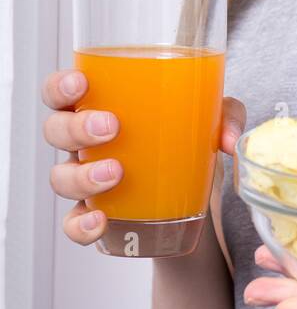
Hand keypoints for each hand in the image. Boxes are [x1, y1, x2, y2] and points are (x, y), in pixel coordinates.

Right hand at [42, 66, 245, 245]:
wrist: (196, 196)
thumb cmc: (188, 140)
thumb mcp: (212, 118)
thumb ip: (225, 116)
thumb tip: (228, 140)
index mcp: (100, 106)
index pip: (61, 91)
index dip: (60, 86)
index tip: (81, 84)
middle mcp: (85, 142)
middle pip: (56, 130)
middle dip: (76, 128)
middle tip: (111, 127)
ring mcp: (87, 179)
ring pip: (61, 176)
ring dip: (82, 176)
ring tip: (116, 173)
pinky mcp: (97, 214)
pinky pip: (74, 223)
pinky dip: (81, 225)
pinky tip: (101, 221)